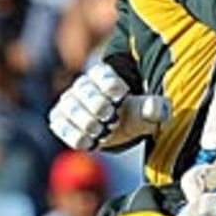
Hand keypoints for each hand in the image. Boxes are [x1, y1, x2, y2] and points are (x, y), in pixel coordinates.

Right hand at [48, 63, 171, 149]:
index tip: (121, 97)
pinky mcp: (60, 120)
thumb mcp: (148, 112)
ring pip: (69, 108)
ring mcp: (69, 103)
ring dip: (87, 122)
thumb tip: (154, 107)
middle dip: (98, 106)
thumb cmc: (133, 115)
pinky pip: (61, 126)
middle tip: (111, 118)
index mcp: (106, 76)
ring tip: (102, 131)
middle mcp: (83, 86)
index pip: (102, 74)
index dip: (111, 86)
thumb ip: (155, 108)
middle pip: (84, 89)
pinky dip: (76, 135)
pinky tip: (91, 141)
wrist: (116, 130)